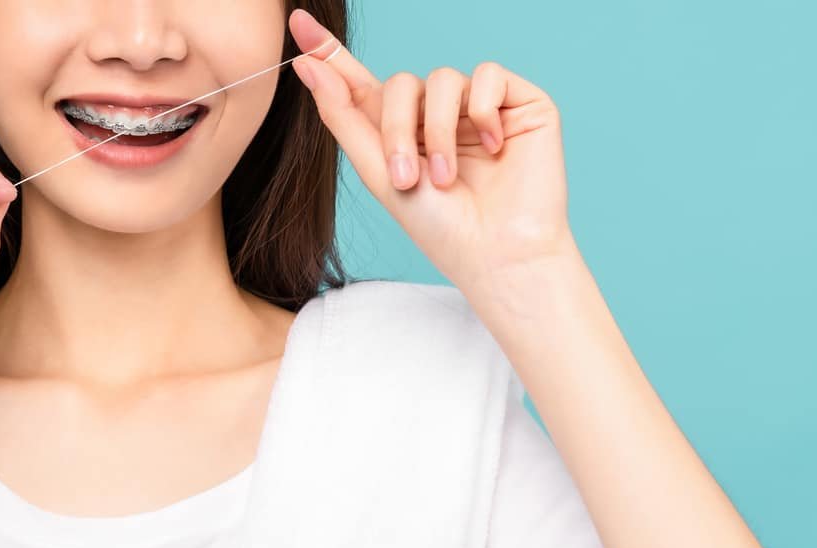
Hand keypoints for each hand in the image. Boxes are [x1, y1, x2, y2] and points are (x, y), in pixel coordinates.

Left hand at [287, 9, 576, 293]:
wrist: (498, 254)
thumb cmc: (440, 226)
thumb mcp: (377, 171)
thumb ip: (342, 115)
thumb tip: (306, 64)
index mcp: (399, 130)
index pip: (362, 81)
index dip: (331, 52)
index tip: (297, 21)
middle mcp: (438, 113)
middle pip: (400, 83)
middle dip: (396, 128)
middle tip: (406, 178)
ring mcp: (479, 106)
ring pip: (442, 78)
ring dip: (438, 131)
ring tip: (446, 177)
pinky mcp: (519, 102)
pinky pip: (487, 74)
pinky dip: (483, 110)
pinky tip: (493, 147)